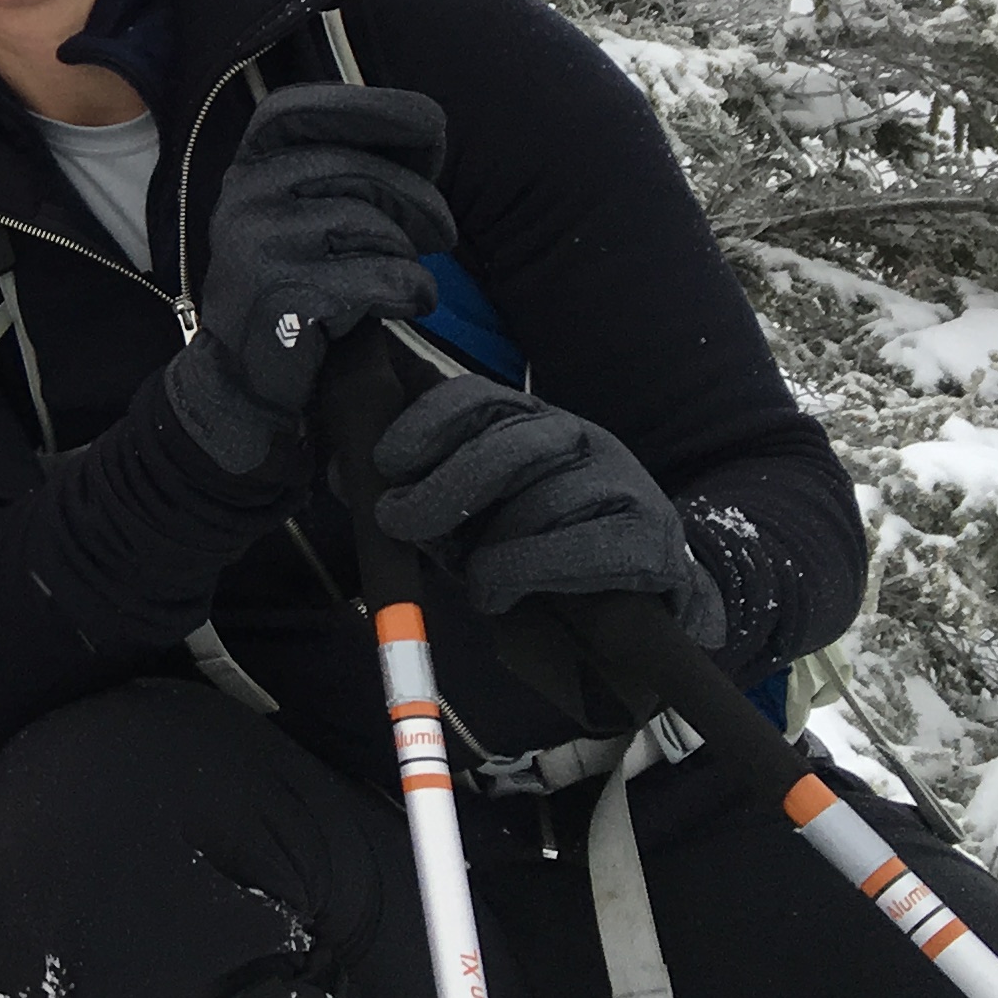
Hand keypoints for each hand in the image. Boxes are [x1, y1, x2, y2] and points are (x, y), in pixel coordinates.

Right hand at [168, 85, 454, 478]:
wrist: (243, 373)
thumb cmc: (294, 280)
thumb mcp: (304, 211)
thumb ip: (349, 168)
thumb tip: (427, 135)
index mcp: (250, 166)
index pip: (303, 109)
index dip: (372, 107)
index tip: (431, 127)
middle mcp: (243, 195)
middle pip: (358, 170)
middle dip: (420, 200)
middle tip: (443, 233)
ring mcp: (256, 243)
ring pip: (372, 223)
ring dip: (410, 254)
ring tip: (408, 274)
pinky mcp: (281, 295)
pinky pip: (378, 276)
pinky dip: (411, 291)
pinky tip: (408, 303)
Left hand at [372, 370, 728, 646]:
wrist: (648, 599)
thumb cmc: (540, 545)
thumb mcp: (475, 510)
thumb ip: (420, 490)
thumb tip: (348, 478)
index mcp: (531, 421)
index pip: (474, 398)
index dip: (425, 424)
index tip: (386, 461)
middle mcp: (579, 440)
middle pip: (504, 446)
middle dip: (442, 488)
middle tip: (399, 523)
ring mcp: (620, 484)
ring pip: (539, 502)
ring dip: (491, 548)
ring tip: (472, 577)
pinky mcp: (649, 538)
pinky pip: (578, 550)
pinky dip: (528, 574)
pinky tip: (501, 592)